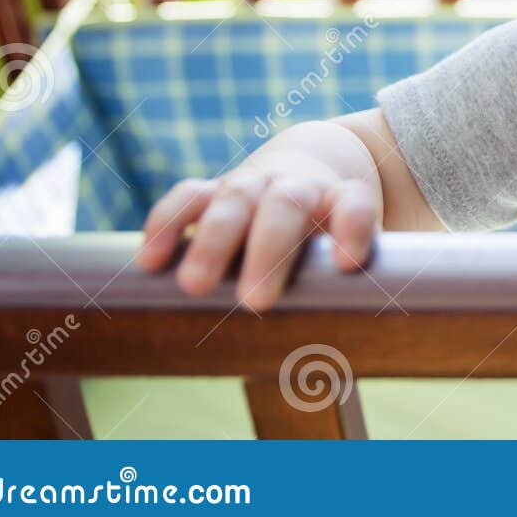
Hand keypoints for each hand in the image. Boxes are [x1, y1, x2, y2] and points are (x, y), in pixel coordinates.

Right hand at [134, 167, 381, 311]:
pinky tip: (149, 262)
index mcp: (342, 197)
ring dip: (214, 242)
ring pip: (236, 198)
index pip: (354, 203)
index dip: (353, 227)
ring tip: (194, 287)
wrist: (315, 164)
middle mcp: (298, 184)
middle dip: (270, 251)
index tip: (347, 264)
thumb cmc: (336, 228)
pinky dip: (167, 224)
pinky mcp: (215, 189)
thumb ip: (363, 285)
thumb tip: (367, 353)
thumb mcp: (359, 248)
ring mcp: (256, 183)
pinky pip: (189, 196)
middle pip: (288, 204)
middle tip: (255, 302)